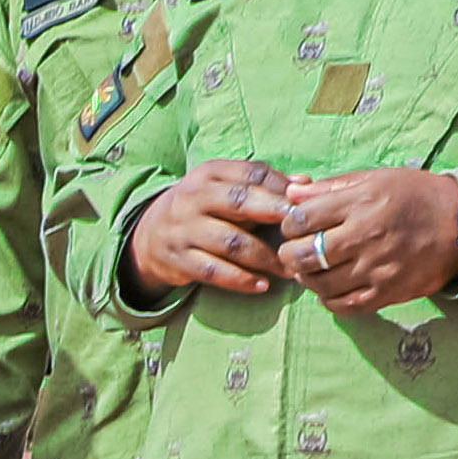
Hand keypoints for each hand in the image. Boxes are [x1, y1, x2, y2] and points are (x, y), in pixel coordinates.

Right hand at [124, 162, 292, 301]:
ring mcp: (184, 229)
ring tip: (289, 268)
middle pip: (240, 202)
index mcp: (209, 173)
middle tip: (304, 233)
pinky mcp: (179, 259)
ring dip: (264, 257)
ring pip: (230, 242)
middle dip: (275, 216)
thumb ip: (264, 185)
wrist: (151, 233)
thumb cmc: (204, 208)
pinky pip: (214, 271)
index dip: (282, 188)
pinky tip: (262, 285)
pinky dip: (240, 280)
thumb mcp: (225, 187)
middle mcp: (193, 197)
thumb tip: (305, 185)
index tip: (305, 205)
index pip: (251, 173)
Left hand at [274, 165, 457, 311]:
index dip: (289, 223)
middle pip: (303, 255)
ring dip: (308, 278)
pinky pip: (343, 306)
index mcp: (360, 203)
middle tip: (295, 251)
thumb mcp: (375, 179)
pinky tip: (331, 287)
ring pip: (319, 284)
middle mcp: (365, 237)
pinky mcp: (386, 293)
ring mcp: (376, 269)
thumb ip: (331, 187)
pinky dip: (329, 299)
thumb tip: (292, 193)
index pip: (302, 218)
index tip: (294, 225)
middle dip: (291, 254)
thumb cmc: (415, 196)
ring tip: (313, 269)